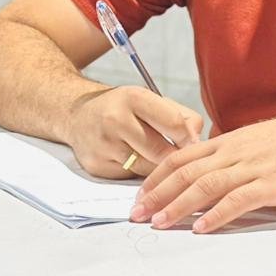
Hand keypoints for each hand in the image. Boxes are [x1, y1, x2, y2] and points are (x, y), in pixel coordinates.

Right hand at [68, 86, 204, 179]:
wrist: (77, 115)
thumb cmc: (121, 109)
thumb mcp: (150, 100)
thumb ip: (181, 116)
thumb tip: (199, 141)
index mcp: (133, 98)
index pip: (173, 124)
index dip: (189, 139)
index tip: (195, 146)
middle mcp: (115, 120)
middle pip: (161, 151)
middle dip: (176, 159)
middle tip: (186, 164)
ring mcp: (104, 145)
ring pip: (148, 169)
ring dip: (159, 170)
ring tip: (164, 164)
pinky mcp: (97, 166)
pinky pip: (131, 178)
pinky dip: (141, 175)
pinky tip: (141, 166)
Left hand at [130, 108, 275, 232]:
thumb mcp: (253, 143)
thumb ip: (229, 158)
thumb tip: (207, 176)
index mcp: (226, 142)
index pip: (180, 157)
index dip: (156, 177)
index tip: (140, 195)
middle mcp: (232, 153)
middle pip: (185, 172)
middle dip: (157, 194)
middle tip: (137, 214)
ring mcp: (251, 167)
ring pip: (205, 186)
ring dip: (178, 206)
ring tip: (160, 223)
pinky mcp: (271, 184)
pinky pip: (238, 200)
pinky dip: (217, 215)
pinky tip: (201, 228)